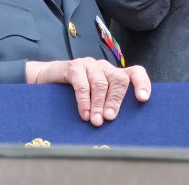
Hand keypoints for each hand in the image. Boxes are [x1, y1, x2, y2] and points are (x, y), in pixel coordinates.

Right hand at [25, 58, 150, 125]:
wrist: (45, 80)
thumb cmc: (73, 93)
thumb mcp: (94, 99)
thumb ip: (106, 105)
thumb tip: (115, 123)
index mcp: (113, 74)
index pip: (135, 73)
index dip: (142, 84)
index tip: (143, 99)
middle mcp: (104, 67)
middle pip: (119, 80)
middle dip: (115, 101)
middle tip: (109, 118)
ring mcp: (89, 65)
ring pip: (101, 84)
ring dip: (98, 105)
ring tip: (95, 121)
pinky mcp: (73, 67)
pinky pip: (82, 84)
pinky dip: (84, 101)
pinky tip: (84, 114)